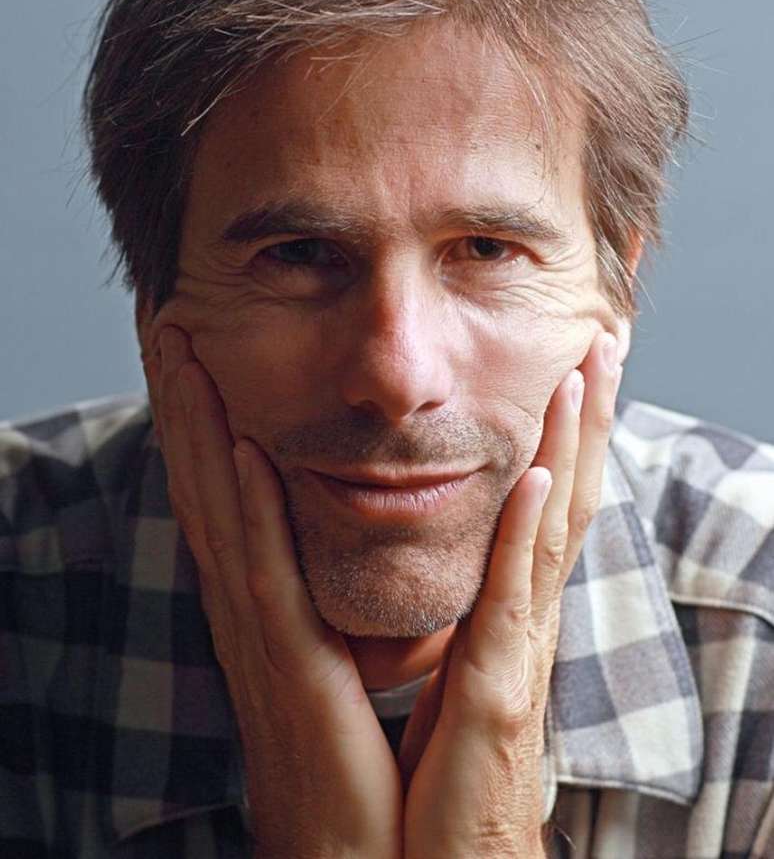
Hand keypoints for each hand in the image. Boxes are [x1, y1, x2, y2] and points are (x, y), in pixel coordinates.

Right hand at [146, 327, 402, 858]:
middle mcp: (245, 600)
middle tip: (169, 324)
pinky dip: (247, 508)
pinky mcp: (288, 662)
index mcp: (260, 595)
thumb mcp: (328, 645)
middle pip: (203, 482)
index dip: (198, 414)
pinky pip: (265, 571)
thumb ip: (319, 586)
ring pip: (220, 510)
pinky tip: (238, 449)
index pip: (220, 486)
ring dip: (199, 429)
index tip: (193, 348)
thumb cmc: (344, 742)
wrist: (345, 839)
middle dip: (183, 401)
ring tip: (185, 356)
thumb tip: (327, 527)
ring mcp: (258, 629)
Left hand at [399, 332, 621, 858]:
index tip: (570, 371)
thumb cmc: (427, 776)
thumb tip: (442, 568)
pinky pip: (512, 603)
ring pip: (552, 533)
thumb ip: (447, 619)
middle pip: (563, 501)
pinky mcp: (495, 697)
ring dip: (570, 449)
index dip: (563, 439)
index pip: (542, 509)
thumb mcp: (438, 677)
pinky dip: (528, 535)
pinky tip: (540, 476)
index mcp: (503, 619)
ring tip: (584, 375)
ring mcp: (516, 657)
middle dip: (584, 422)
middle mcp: (521, 625)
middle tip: (602, 344)